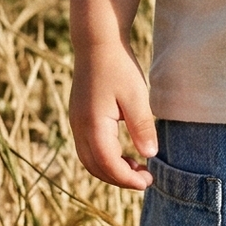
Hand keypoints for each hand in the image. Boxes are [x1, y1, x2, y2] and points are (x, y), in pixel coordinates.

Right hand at [70, 43, 157, 189]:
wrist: (97, 42)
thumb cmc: (119, 66)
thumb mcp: (136, 96)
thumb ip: (142, 127)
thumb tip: (149, 155)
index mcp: (92, 123)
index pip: (108, 163)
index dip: (127, 178)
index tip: (148, 182)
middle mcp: (79, 127)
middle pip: (95, 167)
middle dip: (119, 179)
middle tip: (145, 180)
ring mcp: (76, 122)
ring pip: (89, 160)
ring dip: (111, 170)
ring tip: (137, 169)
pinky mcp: (79, 118)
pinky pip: (88, 149)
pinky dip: (104, 159)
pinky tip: (125, 155)